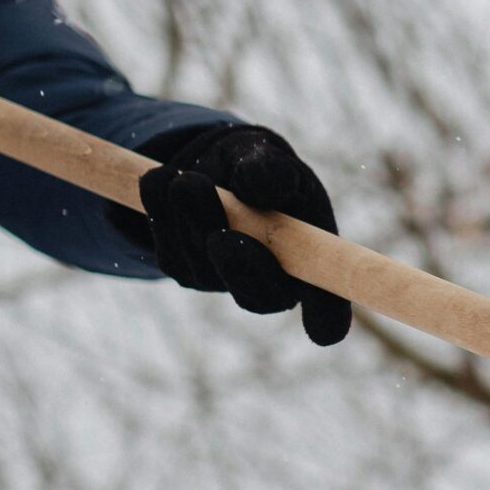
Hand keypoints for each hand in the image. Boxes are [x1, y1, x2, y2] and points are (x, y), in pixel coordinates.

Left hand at [137, 123, 351, 346]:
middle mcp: (271, 282)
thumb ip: (271, 170)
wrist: (214, 164)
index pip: (329, 302)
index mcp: (311, 261)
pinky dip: (161, 212)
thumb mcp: (270, 158)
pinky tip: (161, 182)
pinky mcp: (182, 269)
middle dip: (238, 265)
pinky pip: (168, 248)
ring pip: (203, 265)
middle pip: (258, 297)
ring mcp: (222, 281)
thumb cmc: (259, 168)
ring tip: (185, 178)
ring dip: (190, 219)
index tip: (323, 330)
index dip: (328, 316)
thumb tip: (259, 187)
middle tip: (222, 235)